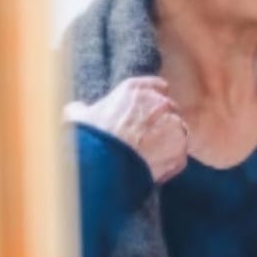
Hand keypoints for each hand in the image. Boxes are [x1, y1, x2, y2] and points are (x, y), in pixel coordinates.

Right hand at [63, 75, 189, 184]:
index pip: (156, 86)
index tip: (149, 109)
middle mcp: (158, 104)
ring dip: (168, 141)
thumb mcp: (77, 118)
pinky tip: (156, 170)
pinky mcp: (179, 151)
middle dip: (161, 121)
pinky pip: (180, 155)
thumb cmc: (90, 139)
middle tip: (146, 137)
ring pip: (178, 131)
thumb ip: (81, 110)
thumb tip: (76, 109)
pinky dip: (171, 162)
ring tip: (150, 156)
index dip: (154, 98)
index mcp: (135, 91)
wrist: (104, 166)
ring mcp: (173, 127)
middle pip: (169, 109)